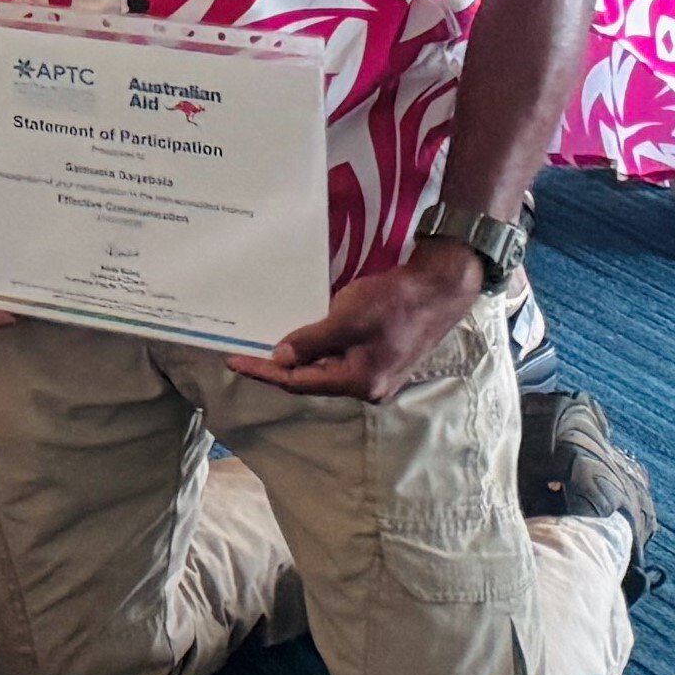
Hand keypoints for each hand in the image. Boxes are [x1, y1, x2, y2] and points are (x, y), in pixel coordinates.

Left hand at [231, 244, 487, 403]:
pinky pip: (341, 357)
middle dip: (279, 366)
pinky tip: (304, 336)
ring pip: (326, 368)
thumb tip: (281, 359)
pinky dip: (319, 347)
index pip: (298, 383)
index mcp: (359, 382)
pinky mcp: (382, 358)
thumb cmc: (394, 302)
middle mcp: (369, 386)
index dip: (264, 371)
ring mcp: (378, 374)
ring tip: (268, 341)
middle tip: (245, 350)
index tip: (233, 361)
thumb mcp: (346, 319)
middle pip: (312, 379)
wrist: (440, 288)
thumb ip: (312, 341)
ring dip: (300, 356)